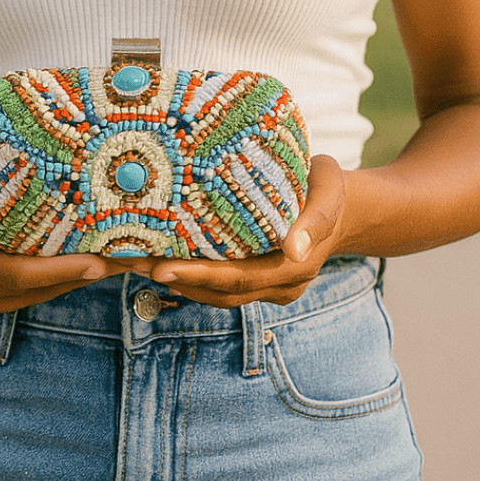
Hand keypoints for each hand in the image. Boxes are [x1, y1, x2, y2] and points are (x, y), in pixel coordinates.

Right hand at [0, 142, 125, 311]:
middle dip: (71, 277)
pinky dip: (47, 287)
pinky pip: (12, 299)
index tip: (95, 262)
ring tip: (109, 267)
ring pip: (19, 298)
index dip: (54, 270)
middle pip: (19, 288)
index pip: (7, 269)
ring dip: (65, 285)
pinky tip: (77, 272)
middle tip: (117, 264)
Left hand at [138, 154, 348, 308]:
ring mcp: (269, 286)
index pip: (237, 278)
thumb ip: (315, 219)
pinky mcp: (259, 277)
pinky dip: (192, 273)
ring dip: (178, 279)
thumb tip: (295, 249)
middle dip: (174, 278)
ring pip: (216, 292)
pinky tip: (163, 257)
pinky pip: (221, 283)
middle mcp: (280, 285)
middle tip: (131, 263)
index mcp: (294, 267)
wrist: (348, 206)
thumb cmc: (331, 188)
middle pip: (219, 291)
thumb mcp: (329, 193)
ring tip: (135, 261)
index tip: (160, 268)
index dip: (197, 276)